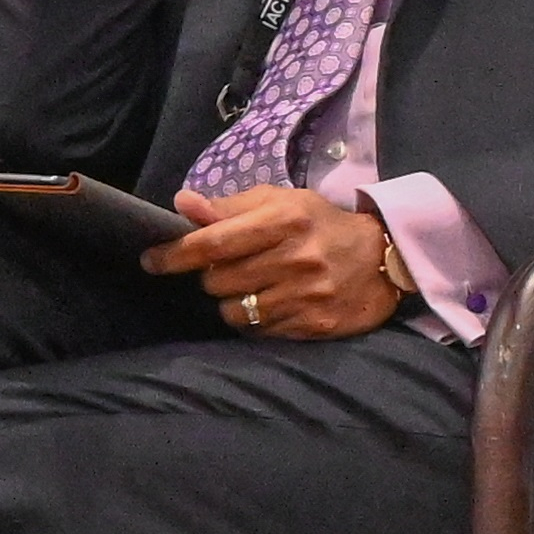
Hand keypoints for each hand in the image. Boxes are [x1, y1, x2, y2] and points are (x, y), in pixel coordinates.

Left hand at [145, 182, 402, 340]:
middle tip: (225, 268)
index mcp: (283, 220)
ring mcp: (306, 295)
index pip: (213, 242)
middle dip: (210, 276)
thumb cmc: (319, 224)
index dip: (175, 254)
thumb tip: (181, 203)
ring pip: (234, 311)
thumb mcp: (279, 202)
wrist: (383, 258)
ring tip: (250, 287)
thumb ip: (228, 207)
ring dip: (231, 301)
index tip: (151, 260)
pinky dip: (255, 320)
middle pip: (218, 280)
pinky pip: (260, 331)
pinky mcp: (315, 325)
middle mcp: (295, 258)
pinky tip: (271, 303)